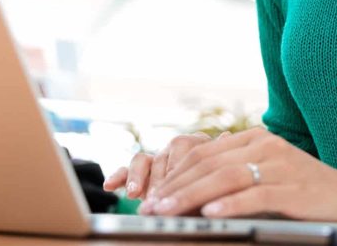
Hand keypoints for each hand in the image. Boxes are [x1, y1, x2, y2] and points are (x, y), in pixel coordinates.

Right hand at [103, 131, 228, 199]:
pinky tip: (110, 186)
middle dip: (158, 180)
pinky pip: (127, 169)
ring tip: (134, 195)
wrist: (208, 202)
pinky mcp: (143, 174)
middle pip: (163, 156)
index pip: (187, 150)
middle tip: (155, 200)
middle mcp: (176, 150)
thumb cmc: (218, 191)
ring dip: (137, 178)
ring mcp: (158, 161)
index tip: (176, 189)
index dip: (179, 171)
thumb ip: (220, 157)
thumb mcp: (222, 177)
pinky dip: (120, 176)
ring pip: (143, 160)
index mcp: (199, 147)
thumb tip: (226, 134)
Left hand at [140, 127, 336, 222]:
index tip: (152, 194)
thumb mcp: (266, 174)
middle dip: (175, 187)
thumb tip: (189, 193)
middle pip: (209, 164)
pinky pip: (256, 194)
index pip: (204, 153)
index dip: (174, 174)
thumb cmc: (304, 191)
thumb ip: (234, 174)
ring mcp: (280, 165)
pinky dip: (230, 204)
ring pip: (226, 177)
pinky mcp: (294, 188)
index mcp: (255, 139)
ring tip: (169, 211)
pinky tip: (211, 213)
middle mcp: (265, 145)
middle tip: (151, 206)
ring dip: (191, 196)